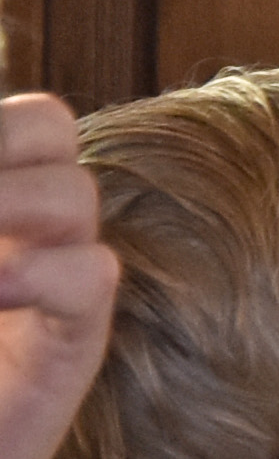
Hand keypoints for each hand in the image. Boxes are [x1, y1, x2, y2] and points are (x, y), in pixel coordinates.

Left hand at [0, 97, 112, 458]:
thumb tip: (0, 246)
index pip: (16, 122)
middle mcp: (23, 226)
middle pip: (47, 127)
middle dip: (3, 138)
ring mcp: (56, 277)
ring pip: (74, 192)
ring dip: (11, 200)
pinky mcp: (76, 336)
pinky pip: (90, 275)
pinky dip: (40, 273)